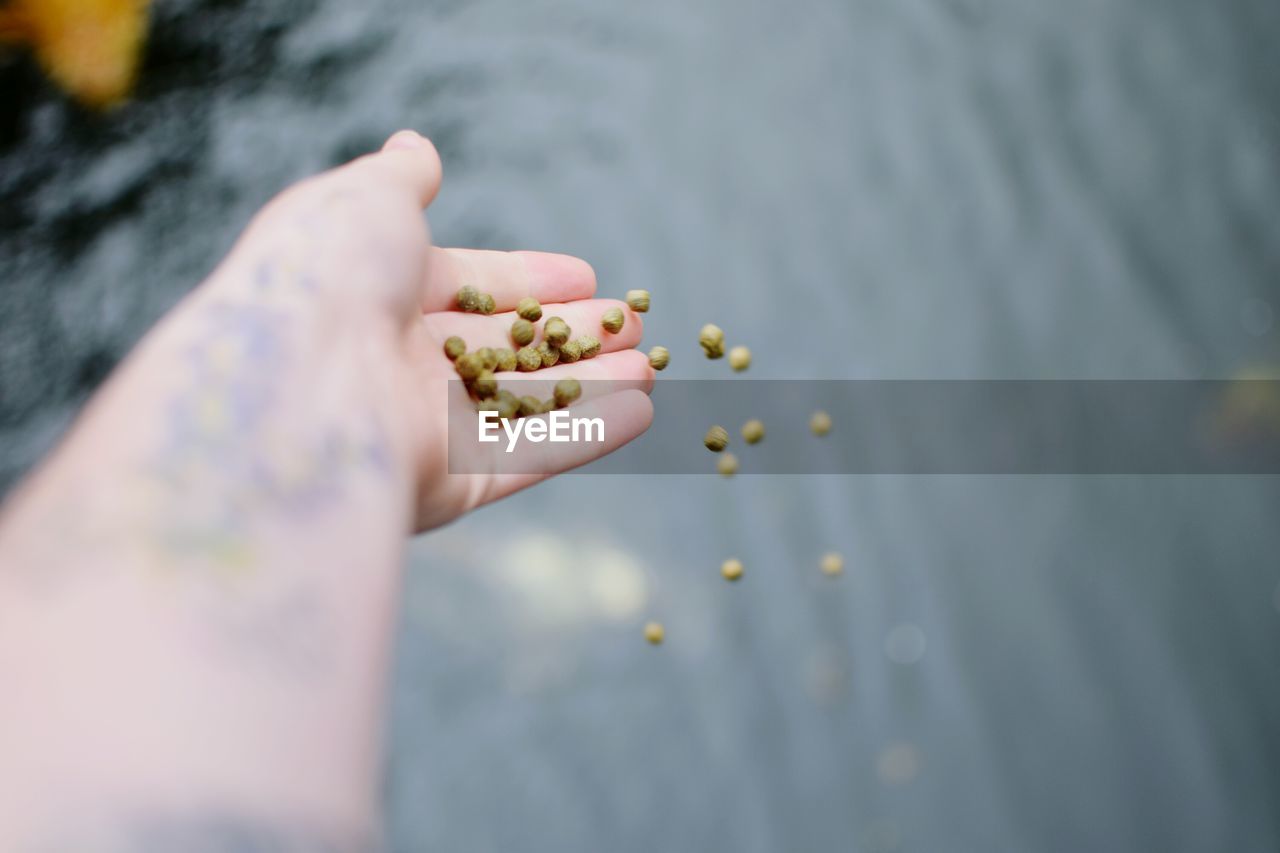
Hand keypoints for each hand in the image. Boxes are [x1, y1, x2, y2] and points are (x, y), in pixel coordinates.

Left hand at [211, 130, 654, 531]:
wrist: (292, 388)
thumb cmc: (322, 281)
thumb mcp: (363, 201)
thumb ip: (401, 178)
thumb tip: (416, 147)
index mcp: (373, 297)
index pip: (466, 286)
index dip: (527, 279)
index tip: (585, 276)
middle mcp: (395, 366)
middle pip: (501, 349)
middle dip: (570, 333)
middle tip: (630, 321)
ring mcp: (421, 429)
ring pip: (522, 404)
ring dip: (591, 385)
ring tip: (650, 363)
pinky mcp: (446, 485)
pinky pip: (528, 456)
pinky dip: (586, 436)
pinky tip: (642, 411)